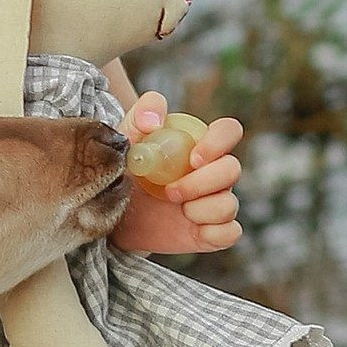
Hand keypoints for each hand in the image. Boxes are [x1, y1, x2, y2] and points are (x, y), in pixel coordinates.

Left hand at [115, 99, 243, 257]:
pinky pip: (230, 233)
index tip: (192, 159)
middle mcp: (214, 171)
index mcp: (200, 143)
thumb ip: (141, 113)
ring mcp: (214, 201)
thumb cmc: (127, 166)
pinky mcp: (211, 230)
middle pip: (233, 169)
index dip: (218, 143)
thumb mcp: (127, 135)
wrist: (114, 210)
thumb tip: (154, 120)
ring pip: (230, 204)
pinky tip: (190, 228)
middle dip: (200, 183)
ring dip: (201, 210)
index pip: (229, 131)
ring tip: (176, 209)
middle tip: (169, 192)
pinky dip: (213, 233)